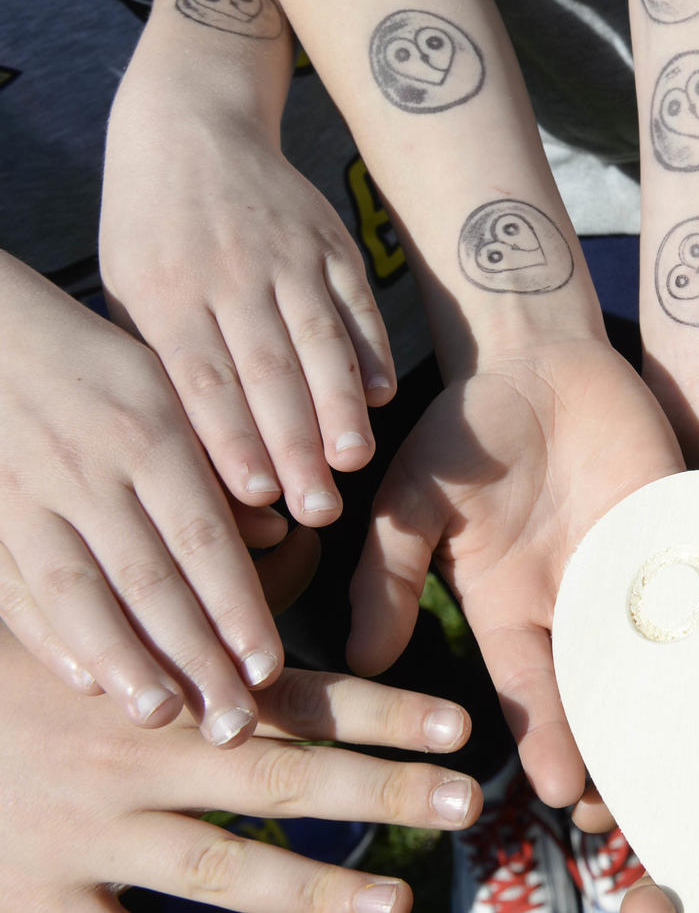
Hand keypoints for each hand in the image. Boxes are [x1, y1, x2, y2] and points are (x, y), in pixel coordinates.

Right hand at [0, 258, 285, 741]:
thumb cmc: (102, 368)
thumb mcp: (172, 392)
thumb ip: (220, 464)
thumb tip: (280, 535)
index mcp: (151, 434)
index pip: (204, 538)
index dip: (237, 609)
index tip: (269, 669)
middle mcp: (90, 471)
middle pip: (149, 581)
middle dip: (193, 657)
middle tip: (234, 723)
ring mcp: (27, 498)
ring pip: (80, 595)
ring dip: (124, 662)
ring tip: (164, 716)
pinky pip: (17, 591)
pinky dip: (52, 640)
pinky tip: (87, 683)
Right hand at [0, 623, 479, 912]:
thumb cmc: (21, 668)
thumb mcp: (109, 616)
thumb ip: (214, 593)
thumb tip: (305, 537)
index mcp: (167, 686)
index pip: (295, 695)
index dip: (381, 709)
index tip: (460, 723)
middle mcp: (136, 755)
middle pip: (278, 774)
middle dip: (381, 788)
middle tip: (468, 798)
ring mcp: (88, 833)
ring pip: (217, 866)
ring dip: (314, 888)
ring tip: (396, 901)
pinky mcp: (38, 897)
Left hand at [102, 80, 395, 528]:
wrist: (191, 126)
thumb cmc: (148, 231)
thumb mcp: (127, 291)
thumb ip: (161, 366)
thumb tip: (195, 460)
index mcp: (167, 293)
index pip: (204, 382)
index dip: (233, 442)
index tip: (258, 499)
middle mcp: (231, 275)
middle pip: (269, 374)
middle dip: (295, 447)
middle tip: (319, 510)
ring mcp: (288, 256)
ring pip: (320, 343)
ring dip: (341, 408)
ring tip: (356, 463)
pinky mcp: (331, 242)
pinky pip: (356, 304)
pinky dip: (372, 351)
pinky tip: (383, 398)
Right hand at [347, 338, 683, 806]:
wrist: (539, 358)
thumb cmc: (467, 428)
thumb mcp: (414, 498)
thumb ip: (391, 572)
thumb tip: (361, 659)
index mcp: (510, 610)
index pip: (532, 691)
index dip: (548, 738)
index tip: (564, 790)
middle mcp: (577, 604)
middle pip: (604, 692)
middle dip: (619, 747)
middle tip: (643, 802)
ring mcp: (634, 569)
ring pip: (661, 652)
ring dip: (678, 701)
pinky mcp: (683, 527)